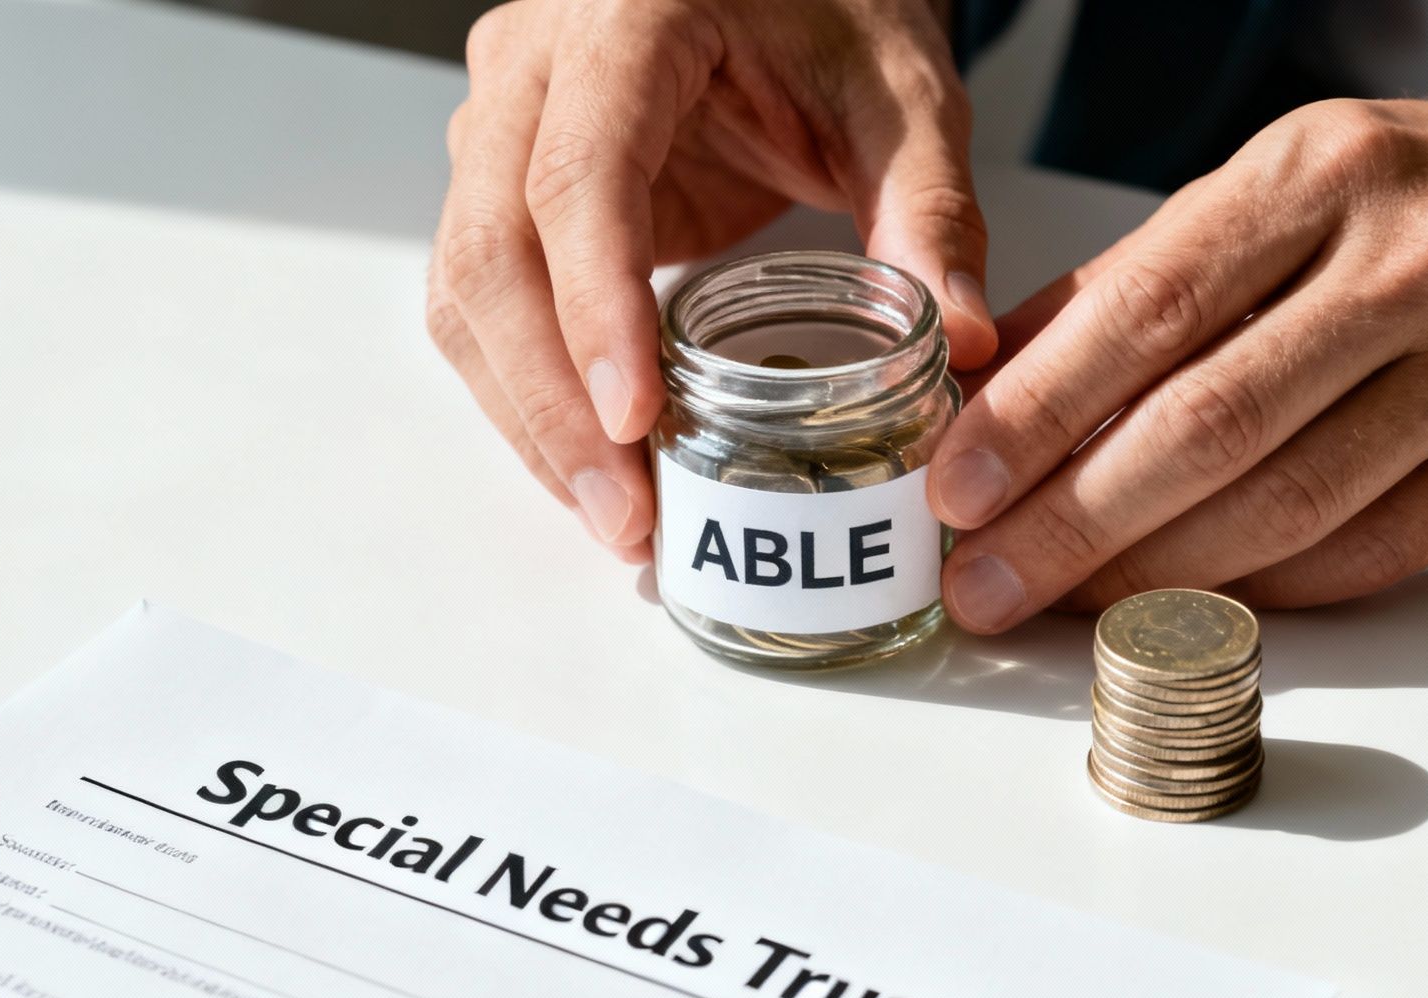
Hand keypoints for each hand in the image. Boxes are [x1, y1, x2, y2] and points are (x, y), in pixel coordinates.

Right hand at [428, 0, 996, 561]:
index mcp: (625, 18)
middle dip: (550, 402)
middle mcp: (533, 64)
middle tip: (626, 516)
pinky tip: (594, 460)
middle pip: (493, 250)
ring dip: (529, 413)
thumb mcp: (902, 98)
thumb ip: (929, 211)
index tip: (635, 422)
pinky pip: (486, 295)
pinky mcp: (507, 177)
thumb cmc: (835, 9)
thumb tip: (961, 340)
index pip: (579, 177)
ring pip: (466, 284)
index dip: (596, 309)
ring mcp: (502, 119)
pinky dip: (529, 386)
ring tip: (616, 514)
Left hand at [928, 54, 1427, 629]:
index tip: (956, 486)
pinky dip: (1265, 590)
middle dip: (1073, 523)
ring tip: (1062, 607)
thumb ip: (1145, 280)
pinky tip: (1185, 606)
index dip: (1038, 413)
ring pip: (1288, 504)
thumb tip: (999, 382)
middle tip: (985, 583)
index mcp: (1322, 173)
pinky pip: (1373, 551)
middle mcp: (1410, 262)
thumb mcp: (1290, 184)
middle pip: (1208, 425)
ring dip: (1155, 576)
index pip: (1149, 309)